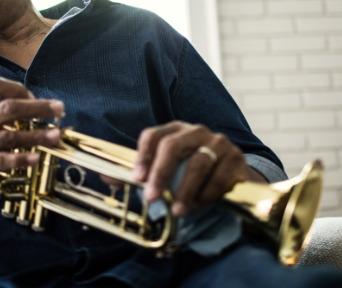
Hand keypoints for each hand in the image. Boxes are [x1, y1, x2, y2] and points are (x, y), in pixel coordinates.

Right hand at [0, 77, 63, 201]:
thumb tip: (13, 110)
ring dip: (38, 135)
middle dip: (39, 108)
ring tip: (56, 135)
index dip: (19, 89)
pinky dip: (21, 158)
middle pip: (11, 108)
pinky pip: (2, 159)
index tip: (34, 97)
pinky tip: (36, 158)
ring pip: (12, 135)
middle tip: (59, 109)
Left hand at [132, 121, 261, 216]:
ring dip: (185, 190)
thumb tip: (106, 178)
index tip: (136, 180)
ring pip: (198, 163)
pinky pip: (219, 176)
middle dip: (160, 174)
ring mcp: (217, 142)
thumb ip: (139, 174)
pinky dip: (206, 194)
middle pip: (172, 146)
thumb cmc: (192, 170)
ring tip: (177, 210)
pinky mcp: (235, 158)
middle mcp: (195, 131)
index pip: (153, 136)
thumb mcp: (167, 169)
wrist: (233, 174)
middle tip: (152, 198)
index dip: (143, 157)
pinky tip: (198, 206)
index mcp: (174, 130)